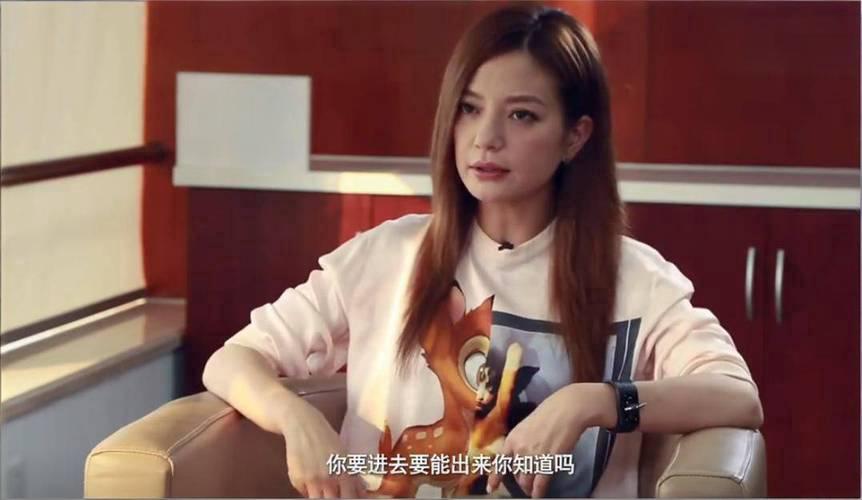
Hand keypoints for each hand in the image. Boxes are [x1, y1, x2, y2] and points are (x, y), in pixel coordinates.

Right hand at [278, 399, 366, 497]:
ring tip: (323, 487)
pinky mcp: (296, 479)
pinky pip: (304, 492)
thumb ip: (352, 476)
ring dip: (321, 495)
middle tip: (334, 492)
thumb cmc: (326, 437)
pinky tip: (310, 477)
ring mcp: (311, 479)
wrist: (303, 424)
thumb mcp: (343, 454)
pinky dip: (308, 488)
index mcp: (343, 471)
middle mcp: (327, 477)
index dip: (349, 498)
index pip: (349, 497)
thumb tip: (362, 493)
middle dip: (335, 498)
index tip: (347, 496)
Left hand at [486, 383, 615, 497]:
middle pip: (515, 474)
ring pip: (526, 481)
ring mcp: (533, 458)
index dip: (495, 478)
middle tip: (525, 482)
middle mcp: (519, 450)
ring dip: (528, 488)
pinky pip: (540, 484)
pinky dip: (538, 492)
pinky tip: (538, 495)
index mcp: (512, 439)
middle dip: (520, 480)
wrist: (565, 410)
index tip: (490, 489)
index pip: (500, 462)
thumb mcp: (526, 426)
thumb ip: (521, 442)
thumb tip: (520, 456)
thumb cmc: (548, 414)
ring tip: (532, 490)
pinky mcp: (548, 464)